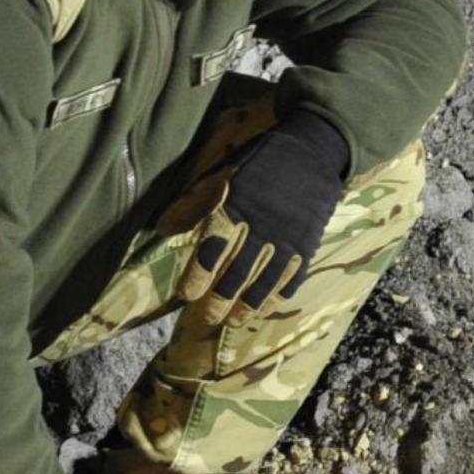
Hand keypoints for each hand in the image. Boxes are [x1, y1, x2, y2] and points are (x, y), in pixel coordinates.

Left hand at [187, 110, 350, 308]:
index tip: (185, 296)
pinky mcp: (306, 246)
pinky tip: (264, 309)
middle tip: (207, 318)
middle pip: (234, 277)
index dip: (196, 279)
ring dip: (246, 308)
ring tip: (233, 321)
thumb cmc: (259, 163)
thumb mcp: (221, 178)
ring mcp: (285, 241)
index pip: (209, 254)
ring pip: (262, 285)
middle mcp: (258, 230)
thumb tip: (163, 230)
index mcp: (233, 210)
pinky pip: (290, 280)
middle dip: (218, 303)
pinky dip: (276, 298)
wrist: (310, 151)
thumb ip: (193, 206)